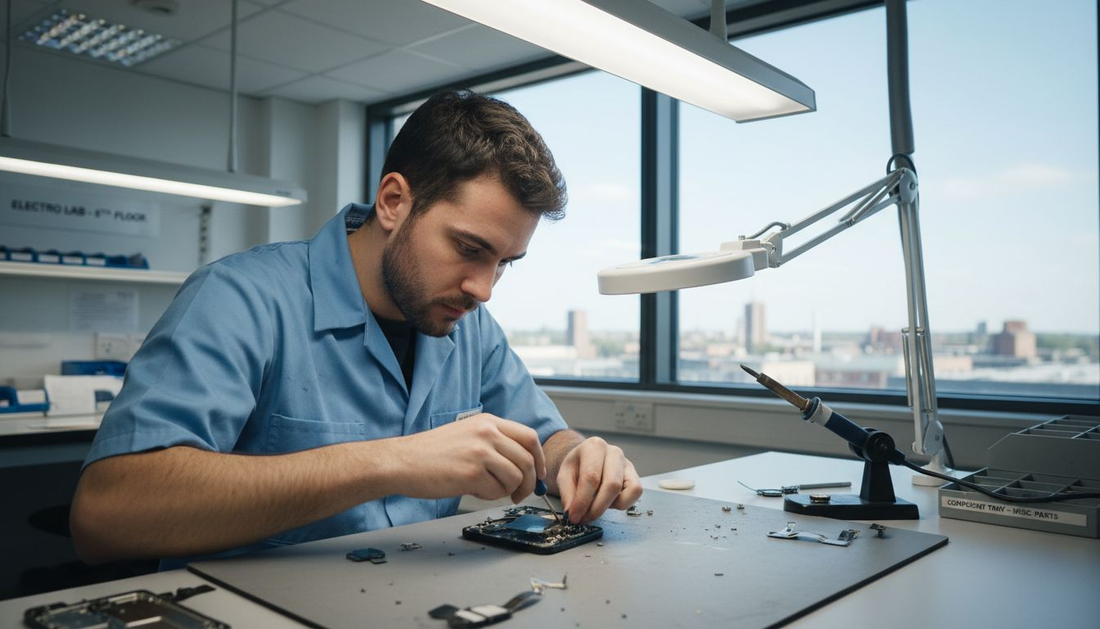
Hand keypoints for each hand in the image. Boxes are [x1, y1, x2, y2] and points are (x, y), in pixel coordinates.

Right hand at [396, 413, 545, 502]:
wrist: (402, 461)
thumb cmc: (431, 453)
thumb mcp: (467, 434)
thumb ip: (494, 443)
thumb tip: (522, 466)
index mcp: (488, 422)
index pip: (529, 437)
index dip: (538, 458)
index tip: (538, 474)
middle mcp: (487, 433)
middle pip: (528, 460)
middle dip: (529, 482)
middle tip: (520, 493)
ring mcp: (480, 452)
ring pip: (516, 477)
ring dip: (506, 490)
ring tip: (486, 489)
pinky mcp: (472, 473)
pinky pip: (497, 491)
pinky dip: (489, 496)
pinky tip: (471, 490)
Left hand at [556, 437, 641, 523]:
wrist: (586, 460)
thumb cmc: (577, 466)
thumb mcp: (564, 475)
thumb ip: (567, 494)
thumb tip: (571, 512)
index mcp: (594, 446)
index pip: (591, 477)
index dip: (582, 501)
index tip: (574, 516)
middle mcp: (614, 452)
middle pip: (612, 485)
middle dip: (596, 508)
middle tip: (584, 519)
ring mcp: (627, 464)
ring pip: (627, 490)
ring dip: (610, 506)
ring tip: (595, 507)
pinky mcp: (635, 476)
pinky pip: (636, 493)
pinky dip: (623, 503)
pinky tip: (608, 502)